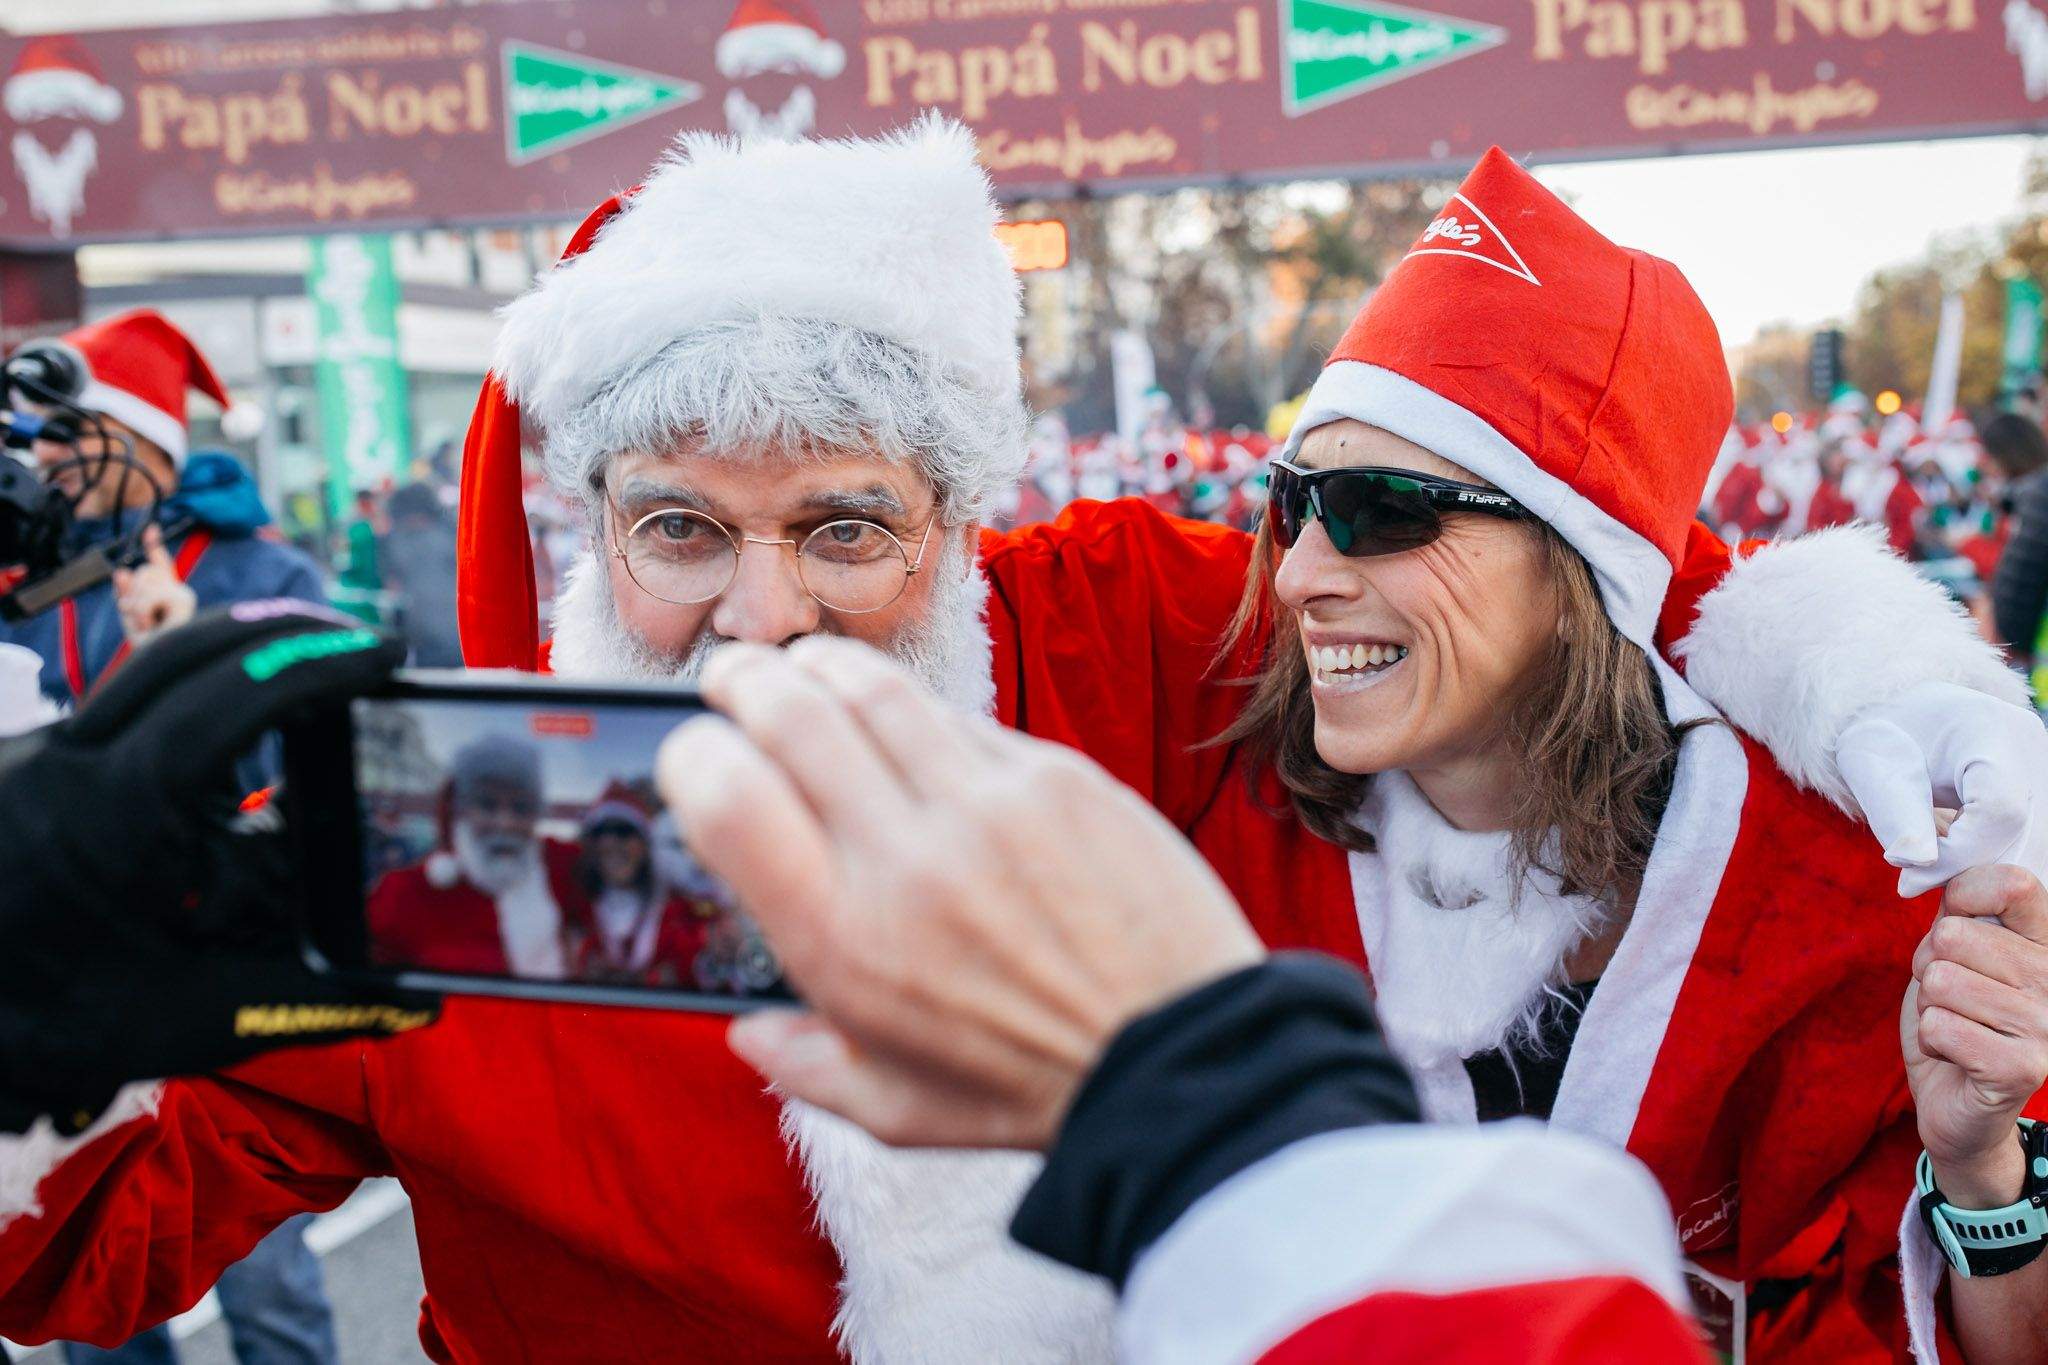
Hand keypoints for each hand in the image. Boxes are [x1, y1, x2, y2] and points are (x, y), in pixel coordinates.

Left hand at [0, 603, 436, 1133]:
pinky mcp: (28, 765)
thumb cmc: (49, 1027)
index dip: (316, 665)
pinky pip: (123, 708)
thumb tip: (415, 1002)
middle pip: (188, 650)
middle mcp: (62, 764)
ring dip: (237, 657)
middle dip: (285, 631)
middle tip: (361, 645)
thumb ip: (310, 1001)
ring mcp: (36, 756)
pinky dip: (194, 698)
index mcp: (109, 815)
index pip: (228, 698)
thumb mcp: (188, 1018)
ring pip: (149, 670)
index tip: (383, 657)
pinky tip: (239, 734)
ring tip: (314, 675)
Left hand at [112, 524, 197, 643]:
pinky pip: (150, 594)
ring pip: (144, 579)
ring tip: (146, 625)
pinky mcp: (184, 599)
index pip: (160, 566)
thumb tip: (122, 570)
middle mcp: (179, 591)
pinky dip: (143, 612)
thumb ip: (126, 593)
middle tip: (138, 618)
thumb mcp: (131, 617)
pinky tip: (152, 626)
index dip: (154, 546)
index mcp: (167, 595)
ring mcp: (184, 594)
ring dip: (136, 605)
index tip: (151, 529)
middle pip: (144, 570)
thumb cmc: (151, 648)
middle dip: (132, 592)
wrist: (165, 664)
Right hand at [657, 637, 1264, 1148]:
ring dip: (820, 665)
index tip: (694, 756)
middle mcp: (903, 856)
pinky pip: (962, 718)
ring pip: (873, 688)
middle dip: (744, 682)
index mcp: (843, 940)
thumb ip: (808, 1067)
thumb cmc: (1034, 1088)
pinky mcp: (1057, 775)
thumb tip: (747, 1034)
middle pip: (789, 712)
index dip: (691, 758)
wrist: (1184, 1055)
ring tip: (804, 668)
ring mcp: (986, 803)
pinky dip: (917, 710)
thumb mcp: (897, 1110)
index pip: (726, 797)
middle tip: (734, 680)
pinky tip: (907, 722)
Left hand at [1836, 682, 2047, 897]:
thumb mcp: (1870, 765)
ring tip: (1937, 877)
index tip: (1909, 876)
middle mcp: (2034, 750)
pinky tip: (1960, 869)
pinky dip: (1998, 869)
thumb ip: (1893, 813)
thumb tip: (1916, 864)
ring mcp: (2047, 775)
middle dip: (1975, 876)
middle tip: (1920, 885)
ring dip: (1989, 878)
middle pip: (2030, 837)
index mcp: (1991, 729)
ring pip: (2037, 851)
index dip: (1958, 856)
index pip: (2000, 811)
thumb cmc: (1881, 738)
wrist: (1903, 715)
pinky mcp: (2046, 799)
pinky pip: (2033, 848)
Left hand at [1902, 865, 2047, 1206]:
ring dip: (1932, 1007)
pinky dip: (1932, 1040)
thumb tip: (1943, 864)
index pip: (2015, 886)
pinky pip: (1940, 1025)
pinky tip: (1955, 1055)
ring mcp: (2046, 1026)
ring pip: (1942, 981)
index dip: (1964, 894)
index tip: (1953, 921)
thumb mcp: (1953, 957)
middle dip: (1931, 968)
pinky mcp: (2024, 1068)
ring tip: (1955, 1026)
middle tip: (1952, 1000)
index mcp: (2046, 947)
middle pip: (1953, 936)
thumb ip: (1958, 914)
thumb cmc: (1954, 1022)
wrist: (1958, 1106)